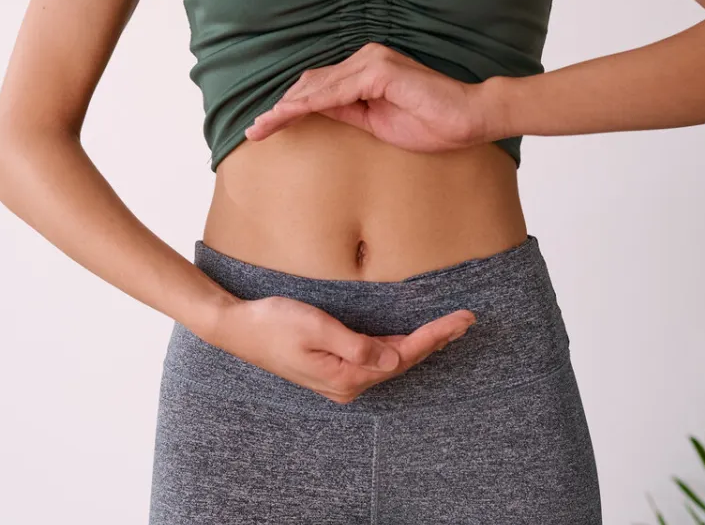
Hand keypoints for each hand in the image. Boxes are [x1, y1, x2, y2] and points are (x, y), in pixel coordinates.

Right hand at [205, 295, 475, 403]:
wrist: (237, 329)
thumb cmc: (273, 323)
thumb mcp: (316, 328)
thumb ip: (356, 346)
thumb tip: (393, 360)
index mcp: (346, 376)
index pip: (403, 356)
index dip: (434, 337)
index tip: (460, 320)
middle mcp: (348, 384)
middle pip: (403, 362)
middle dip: (436, 340)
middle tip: (466, 320)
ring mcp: (341, 378)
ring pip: (392, 361)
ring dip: (421, 344)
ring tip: (450, 328)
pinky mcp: (335, 368)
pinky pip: (376, 359)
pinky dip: (399, 346)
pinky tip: (413, 338)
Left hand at [245, 42, 500, 153]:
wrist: (468, 119)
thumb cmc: (431, 123)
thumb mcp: (378, 123)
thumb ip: (349, 113)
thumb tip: (317, 113)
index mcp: (367, 70)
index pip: (319, 88)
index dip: (291, 107)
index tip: (267, 128)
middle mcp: (366, 59)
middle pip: (311, 83)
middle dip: (281, 108)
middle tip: (254, 130)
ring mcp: (372, 62)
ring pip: (317, 87)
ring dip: (286, 108)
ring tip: (262, 127)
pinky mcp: (380, 72)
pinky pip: (335, 92)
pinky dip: (309, 105)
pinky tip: (288, 117)